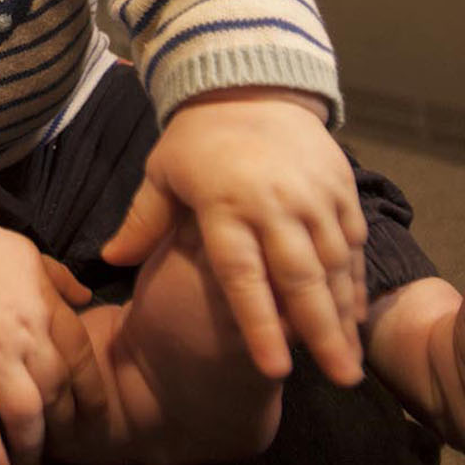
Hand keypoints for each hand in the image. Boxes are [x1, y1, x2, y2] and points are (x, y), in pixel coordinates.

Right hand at [0, 218, 104, 464]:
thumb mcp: (30, 253)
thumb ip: (60, 279)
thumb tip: (87, 296)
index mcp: (47, 310)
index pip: (81, 360)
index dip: (92, 393)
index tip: (94, 416)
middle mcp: (27, 340)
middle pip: (57, 394)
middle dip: (63, 427)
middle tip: (62, 448)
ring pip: (25, 415)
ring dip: (32, 447)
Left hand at [100, 88, 367, 385]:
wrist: (250, 83)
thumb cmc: (198, 139)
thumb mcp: (162, 173)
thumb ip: (142, 220)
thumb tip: (109, 261)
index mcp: (225, 204)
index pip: (244, 276)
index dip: (260, 325)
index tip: (276, 369)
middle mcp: (274, 203)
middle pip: (301, 278)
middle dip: (322, 333)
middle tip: (341, 380)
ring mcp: (313, 194)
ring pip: (334, 265)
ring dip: (344, 315)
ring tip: (349, 363)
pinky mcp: (340, 185)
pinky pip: (352, 242)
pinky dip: (355, 279)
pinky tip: (355, 316)